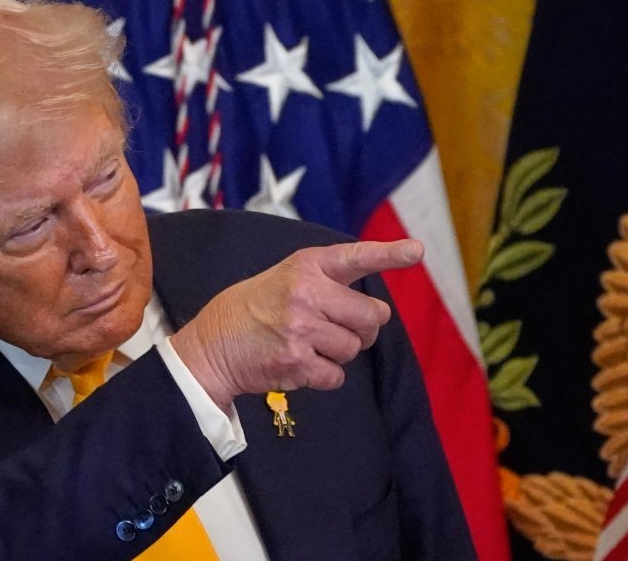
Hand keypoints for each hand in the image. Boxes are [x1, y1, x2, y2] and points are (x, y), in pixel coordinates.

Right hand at [170, 239, 423, 410]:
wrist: (210, 346)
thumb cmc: (251, 311)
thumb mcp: (283, 278)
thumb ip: (324, 283)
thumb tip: (375, 312)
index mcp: (304, 266)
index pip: (355, 257)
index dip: (389, 255)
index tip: (416, 251)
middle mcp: (305, 293)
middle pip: (371, 316)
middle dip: (365, 328)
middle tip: (342, 328)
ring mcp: (302, 329)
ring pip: (354, 349)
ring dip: (340, 353)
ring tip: (310, 345)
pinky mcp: (297, 362)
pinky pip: (336, 376)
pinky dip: (325, 377)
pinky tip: (301, 365)